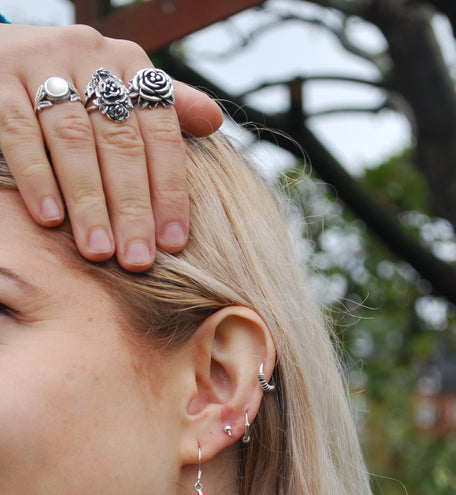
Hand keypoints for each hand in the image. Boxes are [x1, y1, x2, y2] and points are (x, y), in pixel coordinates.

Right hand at [0, 24, 222, 270]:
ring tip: (98, 251)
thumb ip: (165, 108)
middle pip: (120, 142)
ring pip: (73, 140)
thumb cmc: (69, 84)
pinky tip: (50, 219)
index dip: (169, 190)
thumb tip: (215, 122)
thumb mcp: (118, 88)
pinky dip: (38, 178)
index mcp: (128, 63)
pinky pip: (20, 134)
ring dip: (89, 202)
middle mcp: (89, 55)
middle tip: (137, 259)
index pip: (160, 132)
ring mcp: (40, 63)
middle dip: (133, 207)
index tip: (173, 243)